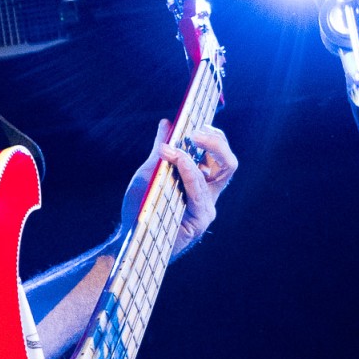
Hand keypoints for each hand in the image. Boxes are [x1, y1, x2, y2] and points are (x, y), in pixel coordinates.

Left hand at [122, 120, 237, 257]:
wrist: (130, 236)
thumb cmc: (141, 207)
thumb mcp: (150, 172)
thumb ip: (160, 150)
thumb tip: (167, 123)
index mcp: (200, 180)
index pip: (218, 154)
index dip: (211, 136)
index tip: (193, 122)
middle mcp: (208, 192)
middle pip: (228, 162)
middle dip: (216, 142)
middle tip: (195, 131)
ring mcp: (208, 206)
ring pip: (219, 173)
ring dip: (198, 153)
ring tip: (175, 146)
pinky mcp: (201, 218)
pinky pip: (200, 191)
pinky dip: (190, 172)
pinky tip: (179, 160)